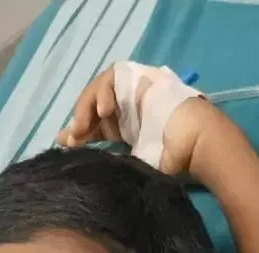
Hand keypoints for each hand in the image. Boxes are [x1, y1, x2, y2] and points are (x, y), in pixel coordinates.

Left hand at [57, 65, 217, 177]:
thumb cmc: (169, 160)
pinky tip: (103, 110)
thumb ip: (111, 163)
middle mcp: (127, 108)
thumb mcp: (133, 165)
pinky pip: (112, 76)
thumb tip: (86, 170)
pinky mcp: (138, 78)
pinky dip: (102, 90)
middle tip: (72, 138)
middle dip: (79, 120)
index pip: (95, 126)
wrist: (192, 143)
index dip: (79, 133)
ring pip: (99, 87)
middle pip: (93, 106)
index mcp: (126, 129)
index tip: (65, 145)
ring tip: (83, 126)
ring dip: (86, 105)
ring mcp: (133, 91)